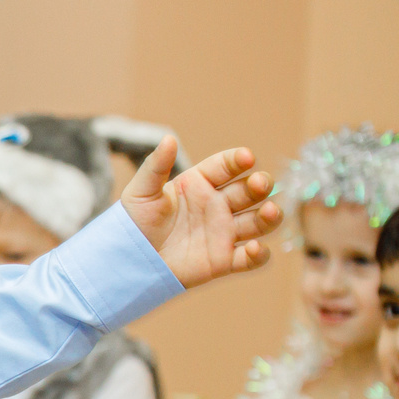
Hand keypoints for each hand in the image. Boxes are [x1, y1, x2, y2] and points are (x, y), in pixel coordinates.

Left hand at [120, 139, 279, 288]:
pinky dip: (259, 254)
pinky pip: (250, 259)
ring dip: (270, 216)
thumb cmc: (134, 223)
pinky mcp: (223, 260)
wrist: (128, 260)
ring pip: (258, 221)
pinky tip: (254, 248)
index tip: (246, 158)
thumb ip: (156, 166)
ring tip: (270, 211)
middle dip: (260, 185)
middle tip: (259, 183)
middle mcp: (217, 205)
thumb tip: (168, 138)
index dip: (238, 161)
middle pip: (249, 191)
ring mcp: (223, 232)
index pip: (226, 166)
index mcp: (200, 184)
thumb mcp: (141, 192)